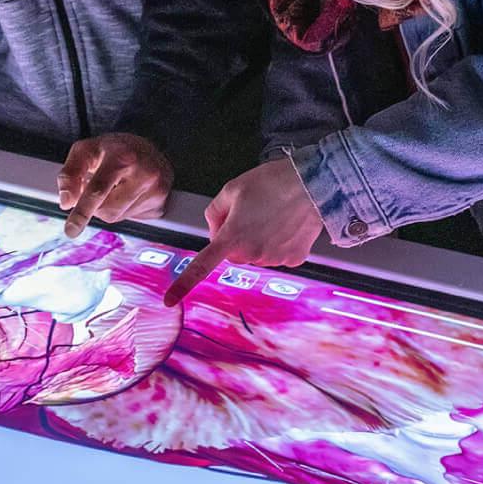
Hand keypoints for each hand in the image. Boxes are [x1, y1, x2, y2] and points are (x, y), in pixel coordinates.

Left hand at [57, 133, 173, 237]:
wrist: (150, 148)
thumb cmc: (116, 149)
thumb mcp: (86, 150)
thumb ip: (70, 173)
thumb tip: (66, 201)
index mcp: (122, 157)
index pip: (98, 190)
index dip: (82, 211)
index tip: (72, 229)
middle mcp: (144, 173)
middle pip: (107, 209)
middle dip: (95, 204)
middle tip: (99, 186)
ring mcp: (156, 190)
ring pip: (118, 217)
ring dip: (109, 207)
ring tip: (116, 187)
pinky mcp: (161, 204)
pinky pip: (132, 220)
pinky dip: (124, 210)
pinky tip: (128, 193)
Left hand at [165, 158, 322, 306]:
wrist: (313, 184)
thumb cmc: (272, 182)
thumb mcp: (232, 189)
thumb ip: (215, 212)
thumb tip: (215, 230)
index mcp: (232, 237)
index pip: (202, 265)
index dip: (183, 284)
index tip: (169, 300)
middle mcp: (251, 254)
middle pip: (234, 253)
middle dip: (236, 238)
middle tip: (250, 213)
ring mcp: (274, 260)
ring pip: (256, 254)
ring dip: (258, 240)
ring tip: (273, 214)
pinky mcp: (294, 259)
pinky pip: (278, 255)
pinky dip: (279, 243)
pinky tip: (286, 224)